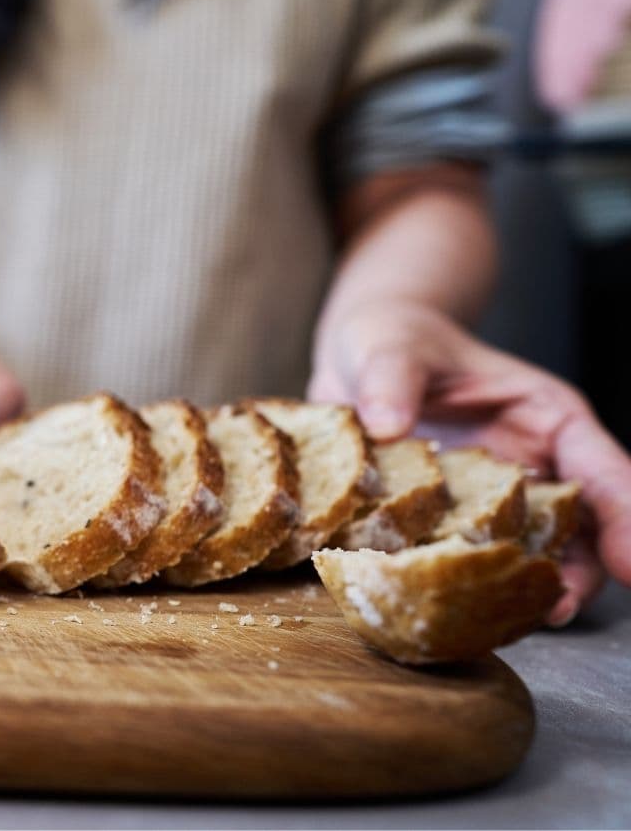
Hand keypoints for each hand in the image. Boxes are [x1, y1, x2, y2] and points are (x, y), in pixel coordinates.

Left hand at [310, 301, 630, 625]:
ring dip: (525, 590)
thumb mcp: (389, 345)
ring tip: (510, 623)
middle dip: (580, 574)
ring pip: (532, 557)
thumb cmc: (392, 337)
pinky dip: (467, 587)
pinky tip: (449, 608)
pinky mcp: (452, 521)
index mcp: (545, 418)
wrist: (357, 359)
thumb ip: (393, 377)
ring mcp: (494, 500)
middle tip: (555, 608)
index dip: (626, 519)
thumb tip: (387, 421)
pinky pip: (471, 562)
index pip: (605, 471)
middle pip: (580, 531)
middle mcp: (531, 466)